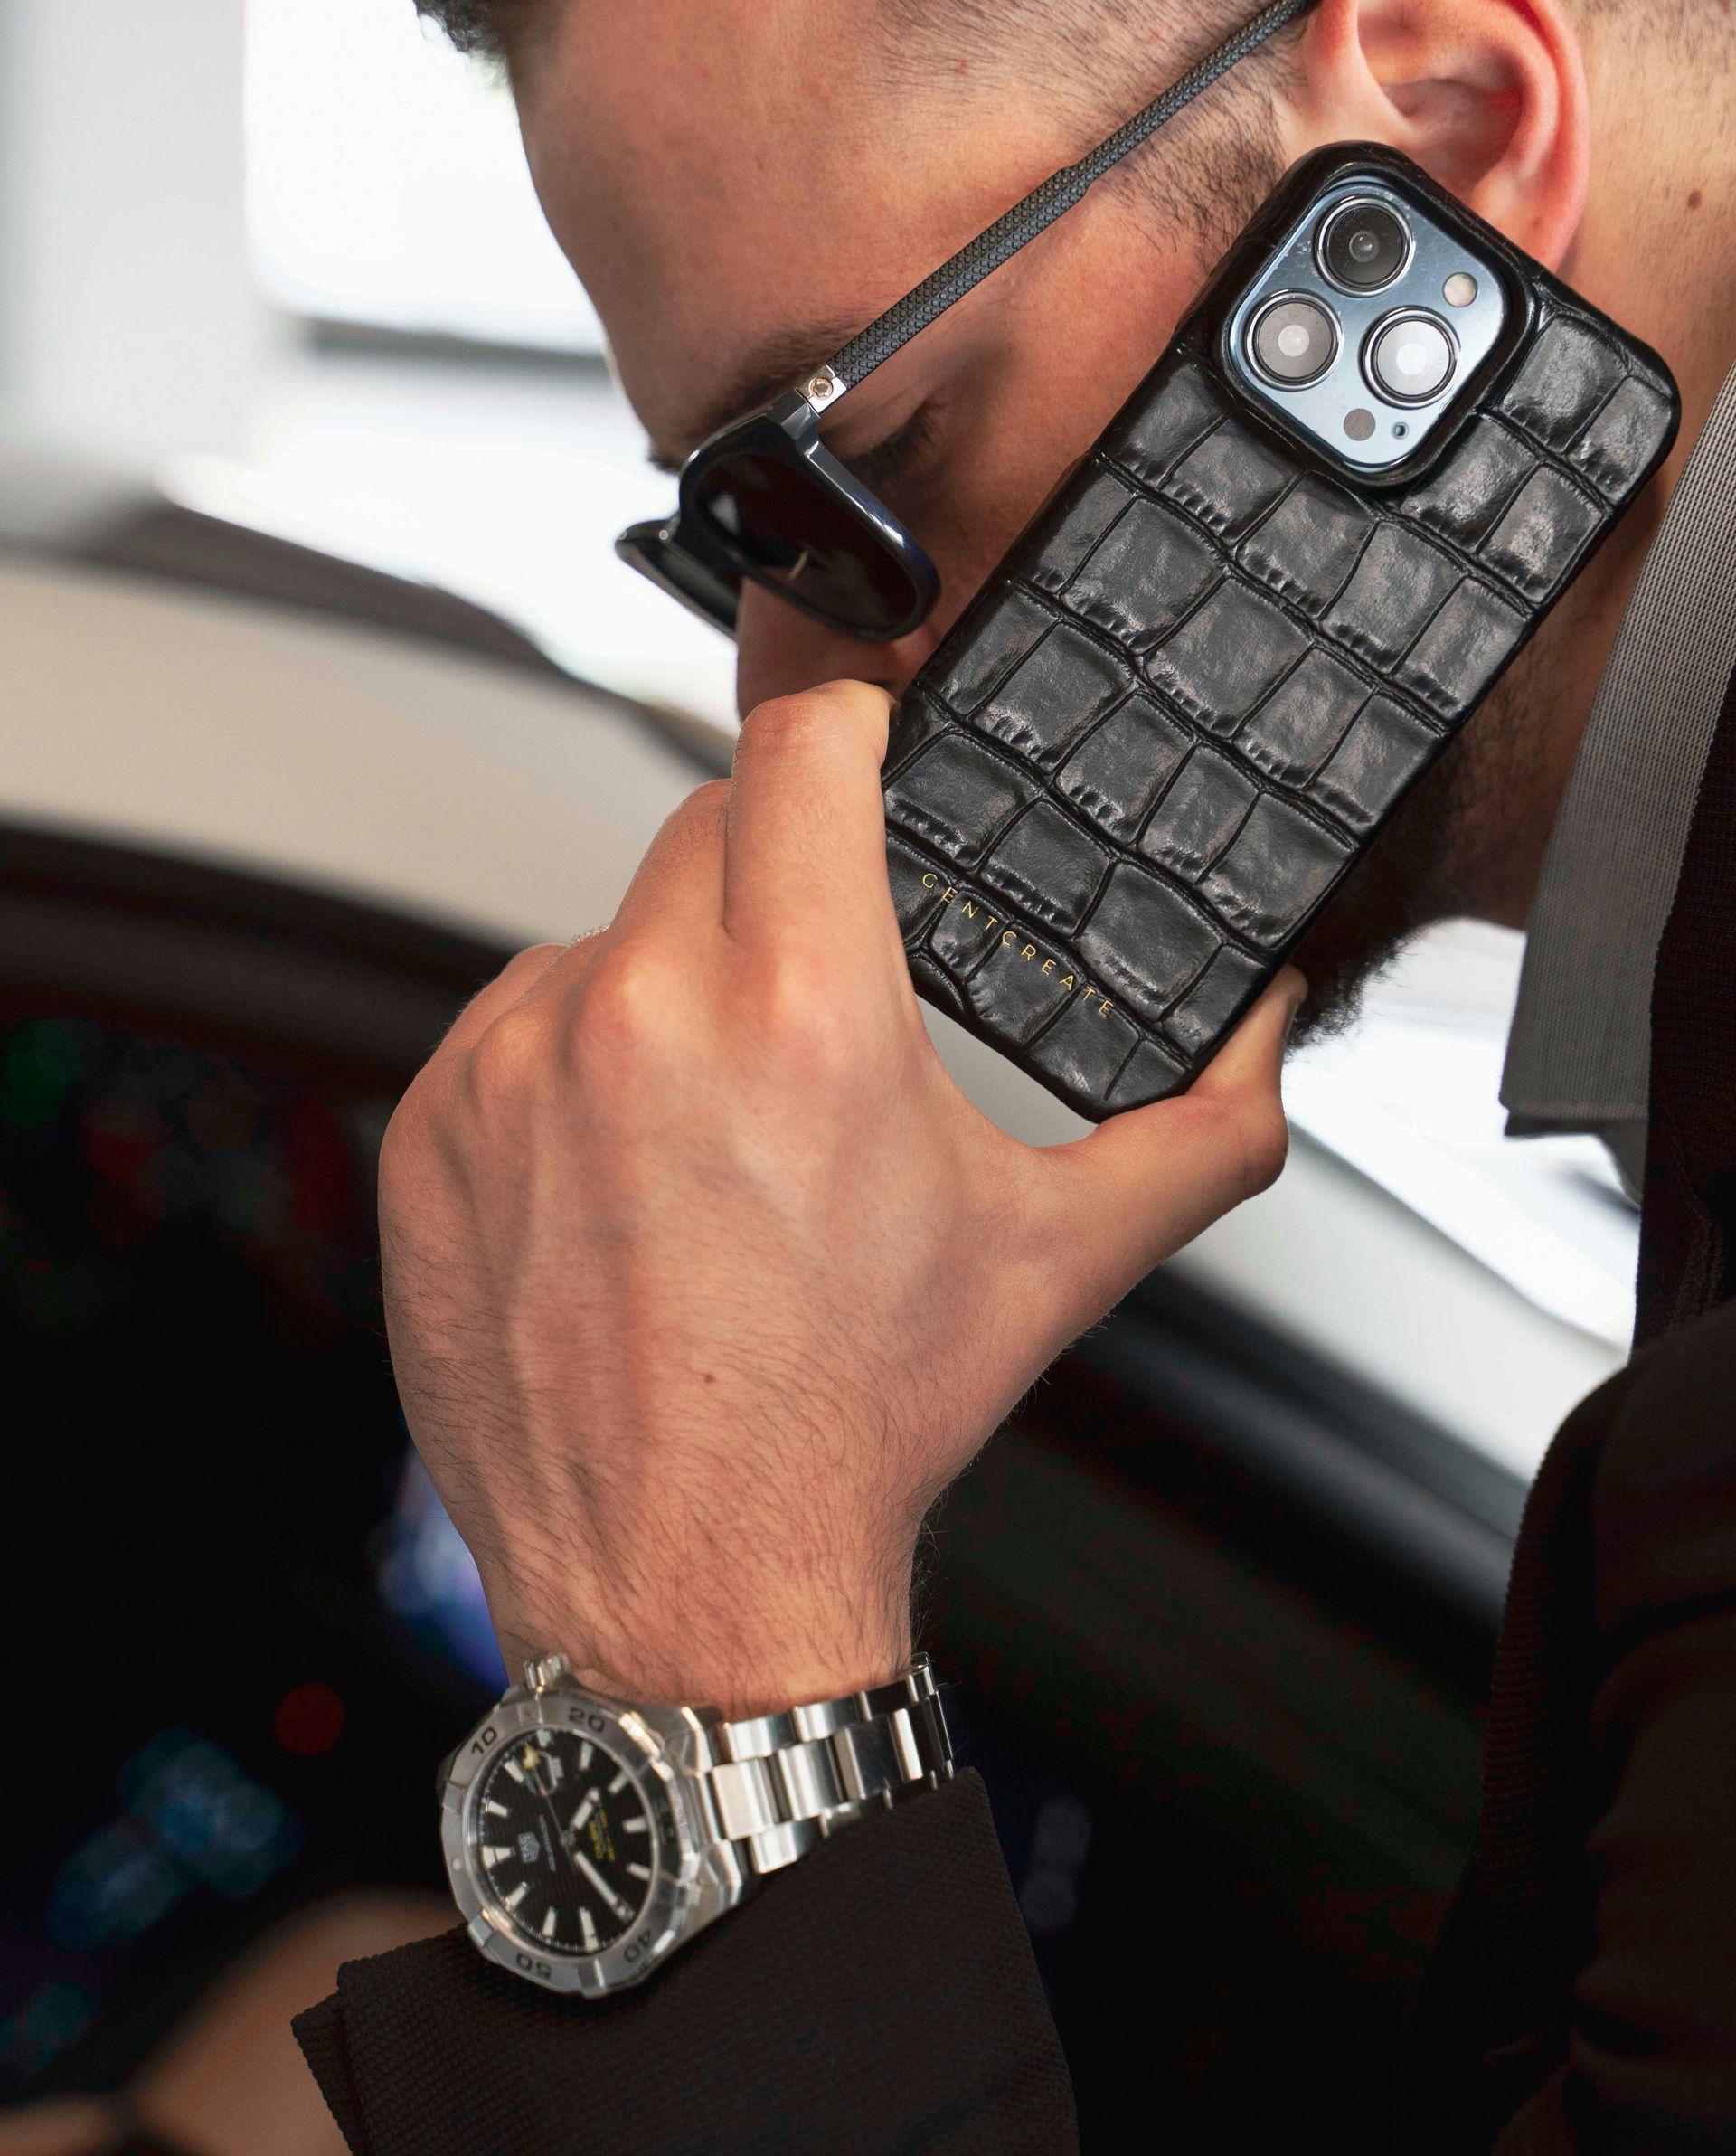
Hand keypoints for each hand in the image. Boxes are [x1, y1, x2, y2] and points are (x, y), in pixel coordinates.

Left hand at [379, 680, 1300, 1716]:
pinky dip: (566, 1071)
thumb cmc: (856, 1425)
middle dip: (772, 883)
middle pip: (705, 829)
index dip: (849, 730)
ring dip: (665, 989)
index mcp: (808, 1013)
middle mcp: (644, 1016)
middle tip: (812, 997)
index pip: (805, 746)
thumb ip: (1199, 1130)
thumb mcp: (1060, 1263)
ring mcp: (516, 1070)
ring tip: (716, 1131)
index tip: (863, 757)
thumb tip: (1267, 1033)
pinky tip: (623, 1179)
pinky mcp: (430, 1130)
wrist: (689, 1582)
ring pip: (607, 935)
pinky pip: (511, 1029)